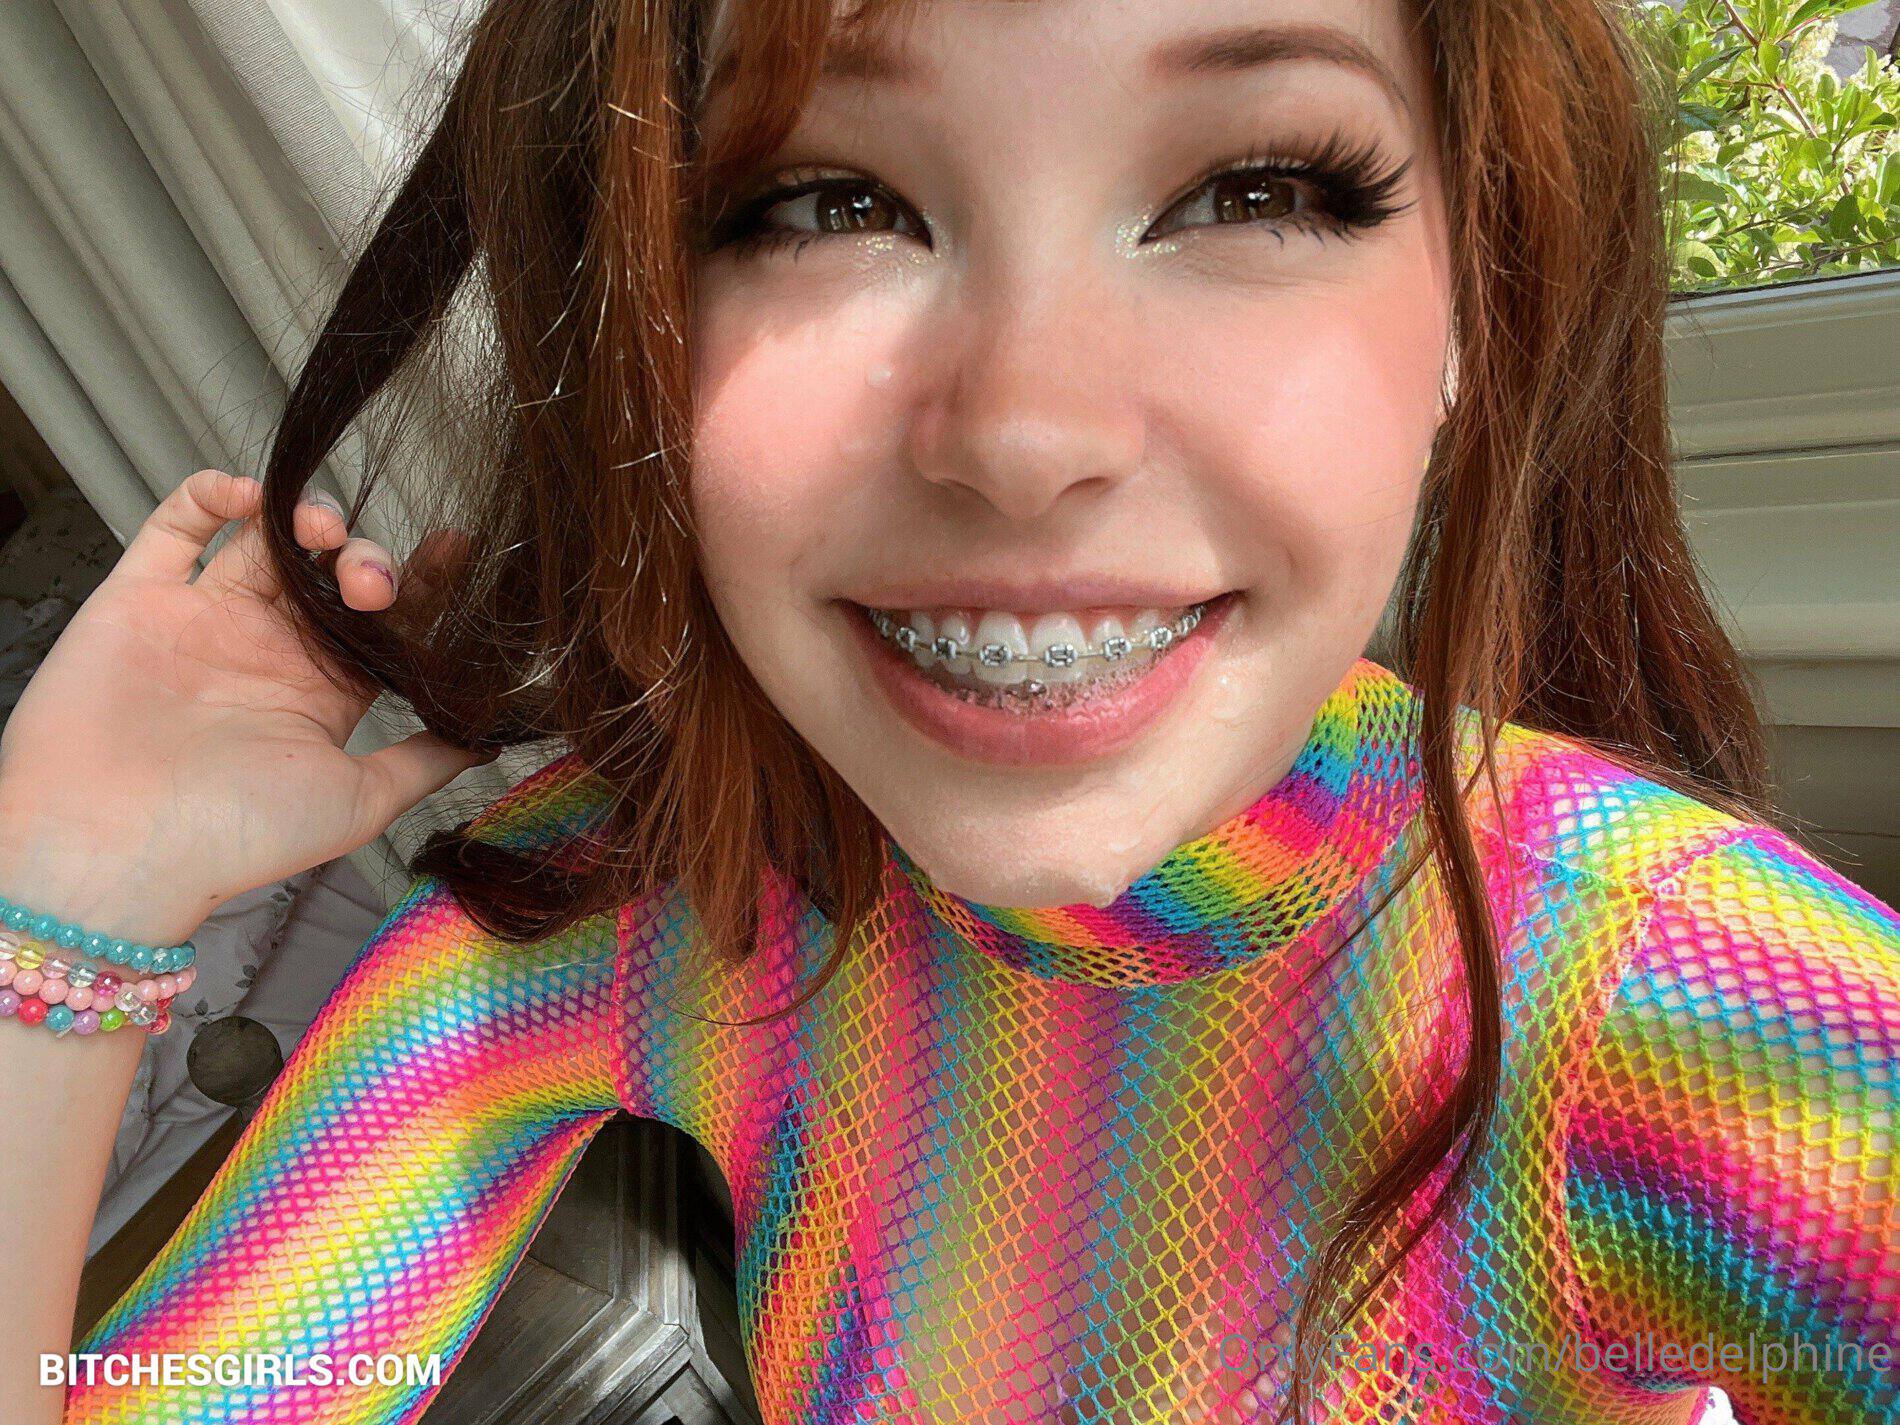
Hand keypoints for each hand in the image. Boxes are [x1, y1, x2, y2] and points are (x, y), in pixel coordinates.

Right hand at [0, 470, 489, 942]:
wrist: (115, 848)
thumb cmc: (234, 838)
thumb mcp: (357, 803)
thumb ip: (423, 762)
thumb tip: (489, 739)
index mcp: (322, 692)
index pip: (384, 621)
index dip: (421, 583)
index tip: (454, 550)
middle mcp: (267, 650)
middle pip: (331, 573)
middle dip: (366, 559)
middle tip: (370, 582)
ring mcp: (205, 620)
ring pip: (268, 539)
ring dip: (307, 518)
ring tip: (325, 533)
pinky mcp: (140, 599)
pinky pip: (174, 526)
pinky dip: (213, 494)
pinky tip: (254, 498)